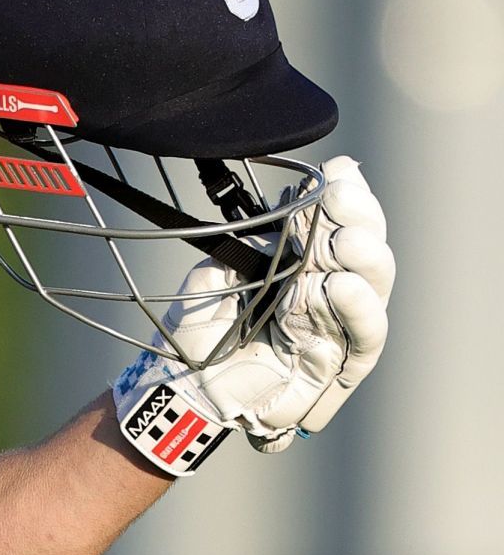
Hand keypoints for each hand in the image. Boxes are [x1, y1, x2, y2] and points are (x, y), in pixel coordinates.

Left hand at [114, 156, 394, 475]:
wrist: (183, 381)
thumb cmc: (204, 327)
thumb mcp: (220, 273)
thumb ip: (255, 244)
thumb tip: (287, 204)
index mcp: (304, 264)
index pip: (337, 224)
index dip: (344, 197)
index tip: (337, 172)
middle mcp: (329, 292)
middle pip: (364, 252)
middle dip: (359, 220)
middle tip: (340, 198)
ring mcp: (336, 329)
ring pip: (372, 291)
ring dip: (365, 262)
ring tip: (348, 242)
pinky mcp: (337, 367)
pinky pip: (360, 340)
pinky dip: (357, 312)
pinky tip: (344, 287)